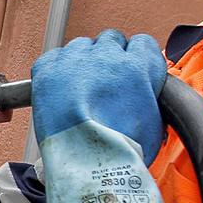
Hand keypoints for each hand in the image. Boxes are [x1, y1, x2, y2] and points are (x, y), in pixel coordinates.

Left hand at [32, 30, 167, 163]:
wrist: (86, 162)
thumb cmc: (121, 151)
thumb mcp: (154, 124)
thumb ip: (149, 99)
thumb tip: (144, 98)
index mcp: (137, 67)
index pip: (143, 43)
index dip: (138, 58)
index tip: (132, 70)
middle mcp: (105, 57)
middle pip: (110, 40)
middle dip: (109, 57)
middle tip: (105, 81)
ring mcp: (74, 61)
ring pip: (81, 46)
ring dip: (83, 61)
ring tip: (80, 87)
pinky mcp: (47, 70)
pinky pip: (53, 57)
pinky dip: (57, 67)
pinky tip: (60, 86)